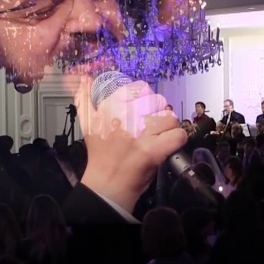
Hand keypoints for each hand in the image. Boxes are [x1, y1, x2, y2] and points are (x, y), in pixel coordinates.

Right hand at [73, 75, 186, 213]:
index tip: (143, 106)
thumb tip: (85, 78)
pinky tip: (168, 143)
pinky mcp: (154, 151)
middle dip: (157, 110)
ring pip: (169, 117)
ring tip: (160, 133)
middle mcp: (126, 118)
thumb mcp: (87, 123)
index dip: (146, 95)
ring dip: (168, 125)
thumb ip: (85, 99)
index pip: (140, 88)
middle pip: (157, 101)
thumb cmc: (99, 154)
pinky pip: (177, 135)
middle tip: (152, 122)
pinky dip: (177, 138)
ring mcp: (141, 135)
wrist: (106, 185)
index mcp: (111, 108)